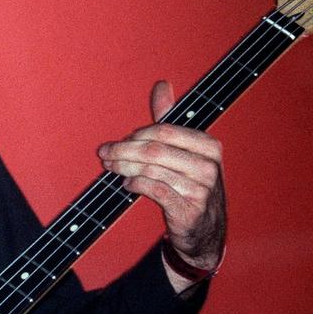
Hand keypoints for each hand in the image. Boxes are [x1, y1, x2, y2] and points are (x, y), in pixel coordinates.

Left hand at [97, 81, 225, 290]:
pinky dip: (135, 185)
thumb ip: (169, 118)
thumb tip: (162, 85)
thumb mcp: (183, 149)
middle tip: (104, 154)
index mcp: (208, 146)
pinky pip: (154, 190)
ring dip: (123, 168)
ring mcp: (202, 189)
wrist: (205, 229)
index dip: (135, 136)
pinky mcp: (190, 210)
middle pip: (153, 150)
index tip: (117, 143)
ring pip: (151, 170)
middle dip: (122, 151)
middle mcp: (209, 166)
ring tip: (112, 168)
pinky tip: (127, 184)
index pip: (163, 131)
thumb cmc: (189, 183)